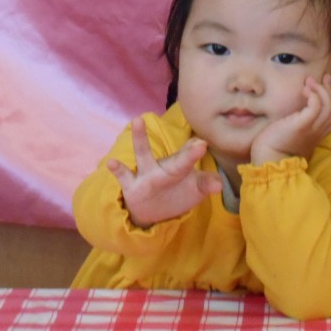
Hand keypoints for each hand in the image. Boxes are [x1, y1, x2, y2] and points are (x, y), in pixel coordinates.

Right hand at [107, 117, 221, 228]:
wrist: (151, 210)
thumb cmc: (177, 193)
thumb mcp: (193, 189)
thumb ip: (205, 183)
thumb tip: (219, 183)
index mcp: (179, 168)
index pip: (188, 161)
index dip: (194, 153)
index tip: (202, 144)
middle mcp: (162, 168)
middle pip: (173, 159)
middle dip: (180, 150)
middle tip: (184, 129)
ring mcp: (146, 175)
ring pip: (143, 156)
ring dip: (140, 139)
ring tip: (137, 120)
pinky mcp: (132, 187)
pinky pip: (124, 177)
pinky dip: (118, 170)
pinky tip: (111, 162)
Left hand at [250, 74, 330, 165]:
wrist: (269, 158)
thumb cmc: (275, 144)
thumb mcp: (292, 129)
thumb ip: (299, 119)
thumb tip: (299, 105)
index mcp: (319, 133)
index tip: (324, 82)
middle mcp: (319, 131)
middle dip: (329, 90)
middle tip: (320, 78)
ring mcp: (313, 128)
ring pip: (329, 106)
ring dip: (321, 90)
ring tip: (310, 82)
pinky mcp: (303, 125)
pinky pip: (316, 107)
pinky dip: (314, 95)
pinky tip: (304, 90)